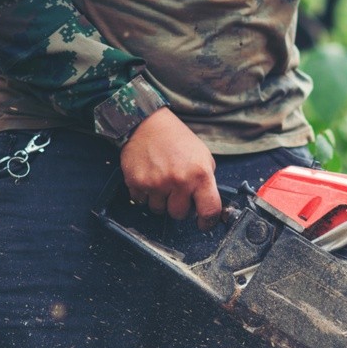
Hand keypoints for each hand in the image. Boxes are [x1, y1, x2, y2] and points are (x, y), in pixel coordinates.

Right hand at [119, 107, 221, 229]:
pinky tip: (148, 178)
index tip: (204, 224)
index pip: (209, 210)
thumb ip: (206, 182)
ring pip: (159, 210)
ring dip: (160, 201)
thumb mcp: (203, 157)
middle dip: (178, 207)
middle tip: (176, 192)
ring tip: (161, 182)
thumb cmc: (178, 140)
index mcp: (200, 175)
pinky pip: (141, 201)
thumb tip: (207, 205)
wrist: (148, 123)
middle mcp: (179, 181)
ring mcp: (156, 183)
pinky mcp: (136, 182)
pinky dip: (144, 194)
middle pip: (179, 214)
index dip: (208, 222)